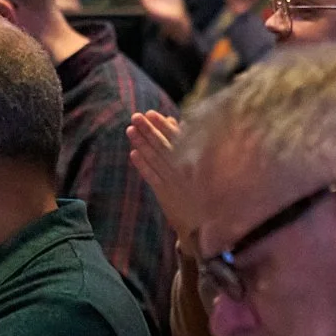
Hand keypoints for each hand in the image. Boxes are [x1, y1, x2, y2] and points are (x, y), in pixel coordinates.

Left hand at [126, 111, 199, 245]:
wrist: (206, 221)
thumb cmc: (204, 186)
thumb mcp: (201, 162)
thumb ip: (187, 142)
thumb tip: (174, 121)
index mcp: (196, 161)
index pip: (177, 139)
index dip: (162, 126)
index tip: (150, 113)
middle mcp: (185, 171)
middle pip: (163, 147)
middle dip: (149, 131)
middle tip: (135, 116)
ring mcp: (174, 183)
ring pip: (155, 160)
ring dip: (142, 144)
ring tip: (130, 130)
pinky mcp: (166, 195)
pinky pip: (152, 178)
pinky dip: (143, 166)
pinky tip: (133, 153)